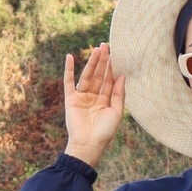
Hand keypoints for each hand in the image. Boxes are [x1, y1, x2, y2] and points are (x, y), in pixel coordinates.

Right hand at [64, 43, 124, 168]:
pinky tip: (70, 57)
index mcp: (105, 101)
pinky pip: (69, 82)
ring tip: (96, 49)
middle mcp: (93, 97)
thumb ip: (119, 93)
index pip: (109, 81)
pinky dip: (69, 70)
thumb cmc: (105, 132)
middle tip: (105, 46)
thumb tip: (122, 75)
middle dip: (102, 62)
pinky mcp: (71, 99)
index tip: (115, 54)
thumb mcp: (117, 112)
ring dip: (91, 63)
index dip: (112, 68)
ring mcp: (82, 97)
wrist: (88, 144)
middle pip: (99, 76)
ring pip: (87, 76)